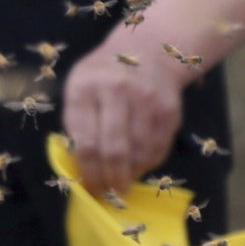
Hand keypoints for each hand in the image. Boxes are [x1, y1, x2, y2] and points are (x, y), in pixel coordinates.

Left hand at [61, 36, 185, 196]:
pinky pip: (157, 149)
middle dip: (110, 180)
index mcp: (84, 88)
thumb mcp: (78, 86)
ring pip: (138, 154)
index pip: (85, 142)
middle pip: (113, 152)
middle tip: (108, 194)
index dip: (87, 173)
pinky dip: (147, 165)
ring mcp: (146, 101)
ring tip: (122, 183)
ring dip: (129, 175)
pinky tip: (138, 167)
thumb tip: (80, 168)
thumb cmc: (102, 75)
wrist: (147, 51)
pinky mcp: (168, 111)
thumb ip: (76, 122)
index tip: (89, 189)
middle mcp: (116, 92)